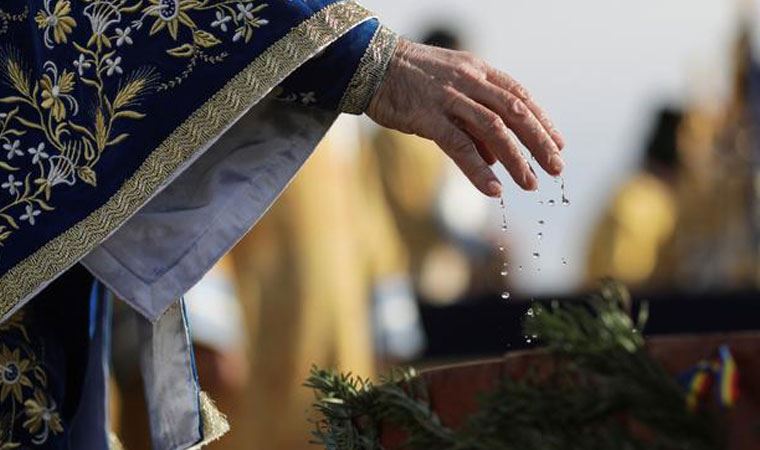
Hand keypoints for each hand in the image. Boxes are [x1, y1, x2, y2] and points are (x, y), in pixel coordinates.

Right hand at [367, 39, 564, 196]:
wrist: (370, 63)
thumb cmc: (410, 79)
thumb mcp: (449, 88)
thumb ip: (473, 118)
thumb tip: (494, 155)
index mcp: (478, 70)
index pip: (520, 96)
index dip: (543, 121)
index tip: (558, 144)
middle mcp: (469, 81)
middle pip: (515, 113)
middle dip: (539, 142)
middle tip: (556, 169)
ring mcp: (449, 98)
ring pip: (494, 130)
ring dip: (516, 159)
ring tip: (530, 184)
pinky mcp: (427, 116)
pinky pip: (459, 145)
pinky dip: (478, 168)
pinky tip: (493, 188)